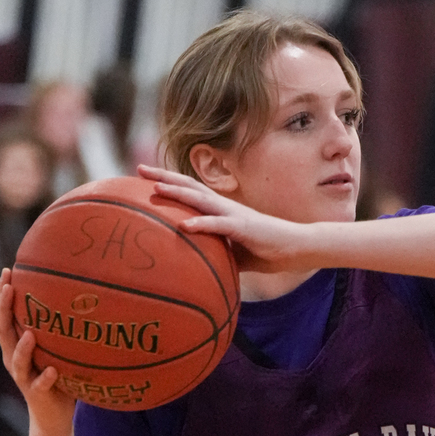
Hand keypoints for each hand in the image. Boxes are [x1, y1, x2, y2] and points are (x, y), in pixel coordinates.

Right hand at [0, 268, 73, 435]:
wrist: (53, 418)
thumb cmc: (57, 377)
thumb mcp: (56, 349)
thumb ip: (58, 330)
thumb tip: (80, 295)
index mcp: (16, 345)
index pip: (6, 315)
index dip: (4, 295)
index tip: (8, 270)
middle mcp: (14, 359)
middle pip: (4, 331)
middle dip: (4, 308)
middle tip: (9, 287)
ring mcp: (24, 377)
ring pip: (18, 360)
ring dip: (23, 347)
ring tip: (30, 332)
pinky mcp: (36, 395)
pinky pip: (39, 385)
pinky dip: (46, 378)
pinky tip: (53, 371)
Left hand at [137, 165, 311, 274]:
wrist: (295, 247)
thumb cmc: (266, 250)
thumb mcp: (234, 253)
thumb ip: (216, 252)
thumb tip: (198, 266)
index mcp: (221, 209)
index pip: (190, 190)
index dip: (168, 181)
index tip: (145, 176)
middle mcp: (224, 205)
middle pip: (189, 186)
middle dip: (163, 176)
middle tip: (139, 168)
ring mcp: (233, 214)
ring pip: (200, 199)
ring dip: (177, 193)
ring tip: (155, 189)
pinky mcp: (244, 228)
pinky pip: (218, 225)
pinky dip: (200, 224)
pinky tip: (183, 226)